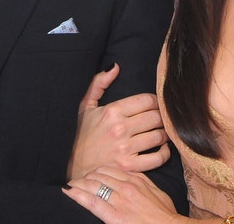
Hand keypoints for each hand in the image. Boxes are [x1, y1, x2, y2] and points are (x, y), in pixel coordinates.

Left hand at [64, 166, 184, 223]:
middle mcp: (126, 187)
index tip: (89, 174)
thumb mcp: (157, 192)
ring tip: (69, 185)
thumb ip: (144, 182)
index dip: (96, 171)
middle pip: (98, 175)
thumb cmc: (164, 215)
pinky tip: (69, 192)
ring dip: (78, 184)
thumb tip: (133, 175)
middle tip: (75, 180)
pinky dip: (78, 195)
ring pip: (93, 185)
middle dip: (85, 177)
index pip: (109, 169)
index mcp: (135, 180)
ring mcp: (119, 200)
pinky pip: (92, 202)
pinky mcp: (114, 215)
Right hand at [68, 64, 170, 179]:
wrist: (69, 166)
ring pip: (159, 136)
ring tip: (162, 133)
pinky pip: (158, 158)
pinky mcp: (129, 167)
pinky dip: (164, 153)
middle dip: (162, 117)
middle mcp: (120, 129)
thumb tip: (115, 66)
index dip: (155, 101)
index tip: (154, 106)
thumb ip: (99, 83)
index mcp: (112, 111)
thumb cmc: (78, 135)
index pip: (147, 100)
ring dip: (164, 134)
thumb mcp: (84, 106)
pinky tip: (161, 149)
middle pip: (156, 117)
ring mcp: (125, 149)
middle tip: (161, 120)